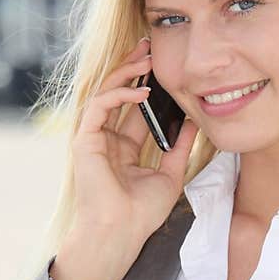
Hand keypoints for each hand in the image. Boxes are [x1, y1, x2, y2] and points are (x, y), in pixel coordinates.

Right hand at [69, 38, 198, 256]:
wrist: (121, 232)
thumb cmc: (140, 214)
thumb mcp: (170, 175)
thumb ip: (178, 148)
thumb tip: (194, 122)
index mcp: (122, 148)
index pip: (134, 108)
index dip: (146, 85)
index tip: (162, 66)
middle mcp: (106, 139)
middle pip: (118, 94)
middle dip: (133, 68)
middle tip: (150, 47)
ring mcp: (93, 139)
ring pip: (106, 93)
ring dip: (125, 73)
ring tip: (147, 58)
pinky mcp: (84, 140)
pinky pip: (100, 106)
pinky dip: (119, 94)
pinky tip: (141, 90)